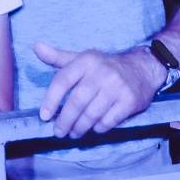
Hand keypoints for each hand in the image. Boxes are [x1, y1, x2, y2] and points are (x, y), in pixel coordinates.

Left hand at [34, 41, 159, 137]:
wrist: (143, 68)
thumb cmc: (105, 66)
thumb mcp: (82, 58)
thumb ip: (58, 57)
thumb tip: (36, 47)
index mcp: (86, 61)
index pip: (63, 81)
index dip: (51, 100)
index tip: (44, 116)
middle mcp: (101, 72)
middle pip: (76, 102)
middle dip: (65, 120)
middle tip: (58, 131)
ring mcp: (117, 87)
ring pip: (91, 114)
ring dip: (80, 128)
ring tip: (74, 133)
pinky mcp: (129, 101)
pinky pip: (109, 121)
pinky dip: (98, 128)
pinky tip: (94, 129)